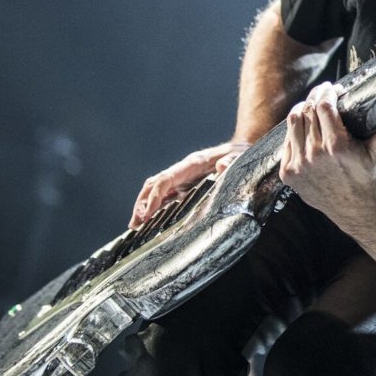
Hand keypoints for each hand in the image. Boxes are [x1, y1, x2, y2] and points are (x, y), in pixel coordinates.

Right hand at [128, 140, 250, 228]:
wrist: (241, 149)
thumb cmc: (239, 154)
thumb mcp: (238, 156)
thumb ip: (230, 160)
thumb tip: (221, 166)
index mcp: (191, 164)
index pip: (166, 180)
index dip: (154, 196)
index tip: (147, 214)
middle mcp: (183, 170)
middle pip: (154, 184)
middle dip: (142, 203)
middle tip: (134, 224)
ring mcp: (183, 178)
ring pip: (157, 190)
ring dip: (144, 206)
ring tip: (136, 226)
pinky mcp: (187, 185)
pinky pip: (167, 196)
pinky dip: (156, 207)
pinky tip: (151, 221)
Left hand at [278, 82, 375, 226]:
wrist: (354, 210)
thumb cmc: (366, 178)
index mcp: (336, 146)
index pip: (324, 106)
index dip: (327, 92)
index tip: (332, 87)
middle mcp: (314, 154)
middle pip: (307, 112)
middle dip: (315, 97)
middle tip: (322, 92)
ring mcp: (299, 164)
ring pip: (293, 123)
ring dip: (300, 110)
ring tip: (309, 105)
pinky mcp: (288, 173)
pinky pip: (286, 143)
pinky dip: (293, 131)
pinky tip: (302, 126)